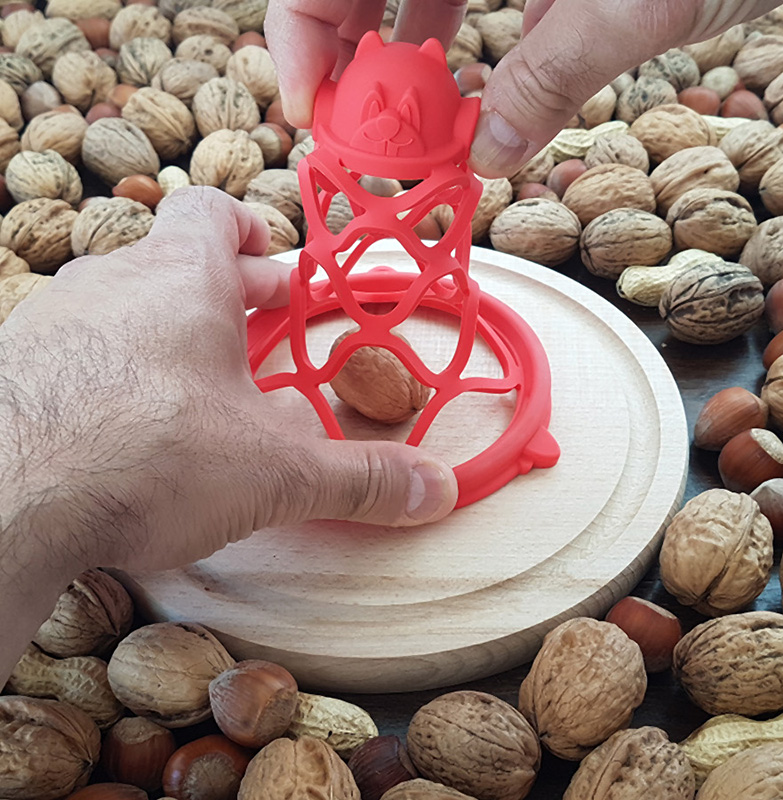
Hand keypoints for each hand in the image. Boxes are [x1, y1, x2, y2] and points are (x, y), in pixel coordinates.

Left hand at [0, 187, 456, 577]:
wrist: (3, 498)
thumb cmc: (146, 454)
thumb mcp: (278, 472)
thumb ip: (362, 479)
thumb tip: (438, 490)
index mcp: (182, 278)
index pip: (213, 212)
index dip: (248, 232)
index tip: (272, 266)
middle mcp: (111, 282)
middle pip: (170, 260)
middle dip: (219, 293)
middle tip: (255, 327)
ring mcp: (52, 324)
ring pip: (117, 305)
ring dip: (160, 330)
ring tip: (192, 381)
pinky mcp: (14, 371)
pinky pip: (72, 351)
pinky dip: (107, 371)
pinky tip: (123, 421)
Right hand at [264, 0, 782, 176]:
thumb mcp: (635, 0)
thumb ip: (553, 75)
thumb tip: (491, 156)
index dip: (305, 27)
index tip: (308, 106)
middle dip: (349, 57)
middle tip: (350, 135)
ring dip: (408, 69)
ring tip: (405, 136)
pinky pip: (487, 12)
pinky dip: (473, 63)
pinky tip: (471, 112)